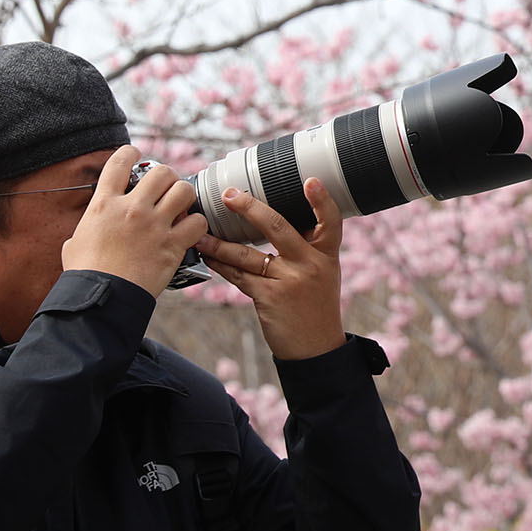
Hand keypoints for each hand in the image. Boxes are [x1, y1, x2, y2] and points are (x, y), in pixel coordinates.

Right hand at [63, 147, 209, 297]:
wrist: (101, 298)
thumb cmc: (85, 274)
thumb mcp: (75, 242)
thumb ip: (88, 227)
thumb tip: (88, 229)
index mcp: (104, 204)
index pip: (119, 161)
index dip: (131, 153)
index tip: (136, 155)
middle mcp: (131, 208)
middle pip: (161, 172)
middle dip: (167, 177)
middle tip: (165, 189)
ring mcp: (154, 225)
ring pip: (183, 190)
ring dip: (184, 196)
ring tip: (180, 206)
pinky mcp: (172, 244)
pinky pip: (198, 222)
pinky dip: (197, 224)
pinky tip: (190, 231)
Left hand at [196, 176, 348, 361]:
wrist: (317, 349)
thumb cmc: (317, 307)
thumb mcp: (324, 274)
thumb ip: (307, 249)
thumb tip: (276, 221)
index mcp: (326, 255)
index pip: (330, 222)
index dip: (321, 201)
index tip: (310, 181)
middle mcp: (310, 264)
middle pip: (277, 228)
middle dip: (249, 208)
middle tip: (229, 195)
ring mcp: (289, 281)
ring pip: (247, 255)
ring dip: (220, 242)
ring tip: (201, 231)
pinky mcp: (269, 298)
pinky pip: (239, 277)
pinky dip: (221, 265)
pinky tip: (208, 256)